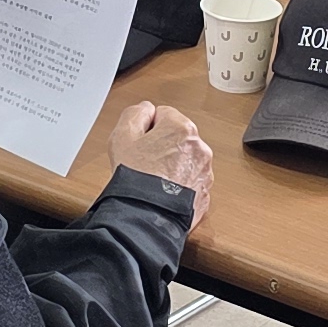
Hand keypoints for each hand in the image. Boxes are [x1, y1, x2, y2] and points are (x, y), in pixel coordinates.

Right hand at [113, 100, 212, 227]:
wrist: (146, 216)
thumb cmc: (135, 178)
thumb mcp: (122, 136)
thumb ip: (135, 113)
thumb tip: (145, 109)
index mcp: (182, 128)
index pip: (163, 114)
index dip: (146, 129)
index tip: (139, 144)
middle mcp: (200, 147)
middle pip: (176, 137)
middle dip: (161, 146)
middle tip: (143, 161)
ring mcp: (205, 172)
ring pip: (185, 160)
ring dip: (171, 165)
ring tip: (152, 178)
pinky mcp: (205, 193)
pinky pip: (190, 181)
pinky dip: (179, 184)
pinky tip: (163, 191)